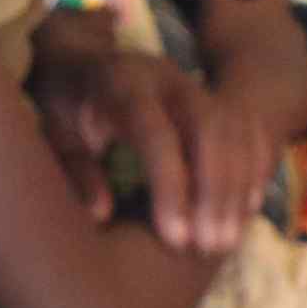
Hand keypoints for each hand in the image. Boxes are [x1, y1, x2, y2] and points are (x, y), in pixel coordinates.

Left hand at [30, 23, 277, 255]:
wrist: (83, 60)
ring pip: (232, 132)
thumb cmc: (65, 105)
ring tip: (226, 241)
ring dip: (236, 187)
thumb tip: (101, 214)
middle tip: (211, 246)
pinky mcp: (210, 97)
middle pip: (207, 130)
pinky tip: (247, 209)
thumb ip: (76, 171)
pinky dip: (251, 167)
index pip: (156, 134)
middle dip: (214, 191)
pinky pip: (244, 129)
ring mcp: (193, 85)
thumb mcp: (55, 133)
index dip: (171, 188)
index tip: (176, 239)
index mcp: (122, 83)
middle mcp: (166, 78)